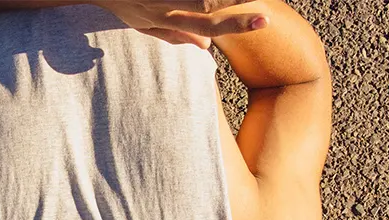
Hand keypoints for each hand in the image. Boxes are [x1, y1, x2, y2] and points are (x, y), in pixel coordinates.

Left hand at [97, 0, 268, 48]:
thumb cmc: (125, 5)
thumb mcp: (147, 27)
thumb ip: (177, 35)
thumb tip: (207, 46)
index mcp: (168, 18)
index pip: (207, 24)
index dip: (236, 24)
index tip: (262, 20)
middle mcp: (168, 3)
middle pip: (209, 3)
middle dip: (238, 1)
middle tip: (263, 9)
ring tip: (252, 1)